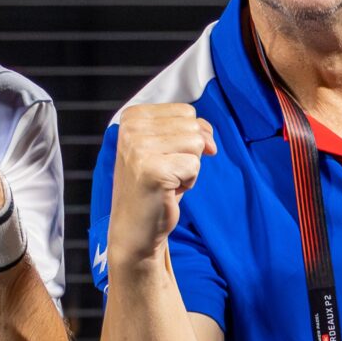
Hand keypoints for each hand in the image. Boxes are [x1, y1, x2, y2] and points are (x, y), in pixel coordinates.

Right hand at [109, 103, 216, 267]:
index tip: (165, 158)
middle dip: (189, 154)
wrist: (134, 228)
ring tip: (167, 180)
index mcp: (132, 116)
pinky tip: (168, 191)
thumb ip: (188, 130)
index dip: (187, 139)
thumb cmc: (153, 188)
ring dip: (189, 168)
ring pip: (196, 144)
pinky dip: (189, 182)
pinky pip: (195, 165)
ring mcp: (139, 148)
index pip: (185, 111)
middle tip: (166, 172)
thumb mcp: (168, 148)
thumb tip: (210, 141)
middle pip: (192, 127)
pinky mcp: (152, 169)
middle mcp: (131, 128)